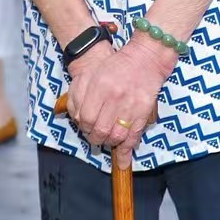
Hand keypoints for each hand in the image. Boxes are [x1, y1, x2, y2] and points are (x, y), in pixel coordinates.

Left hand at [65, 35, 173, 167]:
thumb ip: (78, 93)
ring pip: (116, 137)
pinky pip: (133, 137)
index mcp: (100, 86)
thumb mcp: (92, 74)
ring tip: (106, 140)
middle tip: (94, 136)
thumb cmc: (115, 66)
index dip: (83, 126)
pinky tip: (122, 160)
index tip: (84, 126)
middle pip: (100, 130)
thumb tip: (74, 117)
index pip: (85, 117)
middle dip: (94, 138)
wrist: (145, 59)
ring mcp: (131, 107)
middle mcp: (115, 98)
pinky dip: (126, 150)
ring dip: (109, 143)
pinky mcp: (144, 113)